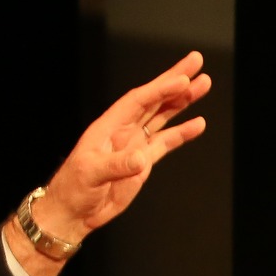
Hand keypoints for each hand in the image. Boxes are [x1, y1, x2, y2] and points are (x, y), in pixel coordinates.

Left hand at [38, 51, 211, 241]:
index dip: (159, 89)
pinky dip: (182, 132)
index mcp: (107, 127)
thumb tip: (141, 158)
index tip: (181, 79)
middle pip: (153, 100)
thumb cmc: (72, 189)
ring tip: (204, 83)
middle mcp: (123, 131)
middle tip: (196, 62)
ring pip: (162, 116)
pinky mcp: (143, 162)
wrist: (74, 213)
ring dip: (183, 101)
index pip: (137, 101)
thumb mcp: (90, 174)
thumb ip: (116, 165)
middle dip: (175, 81)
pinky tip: (198, 123)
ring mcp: (134, 145)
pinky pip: (166, 142)